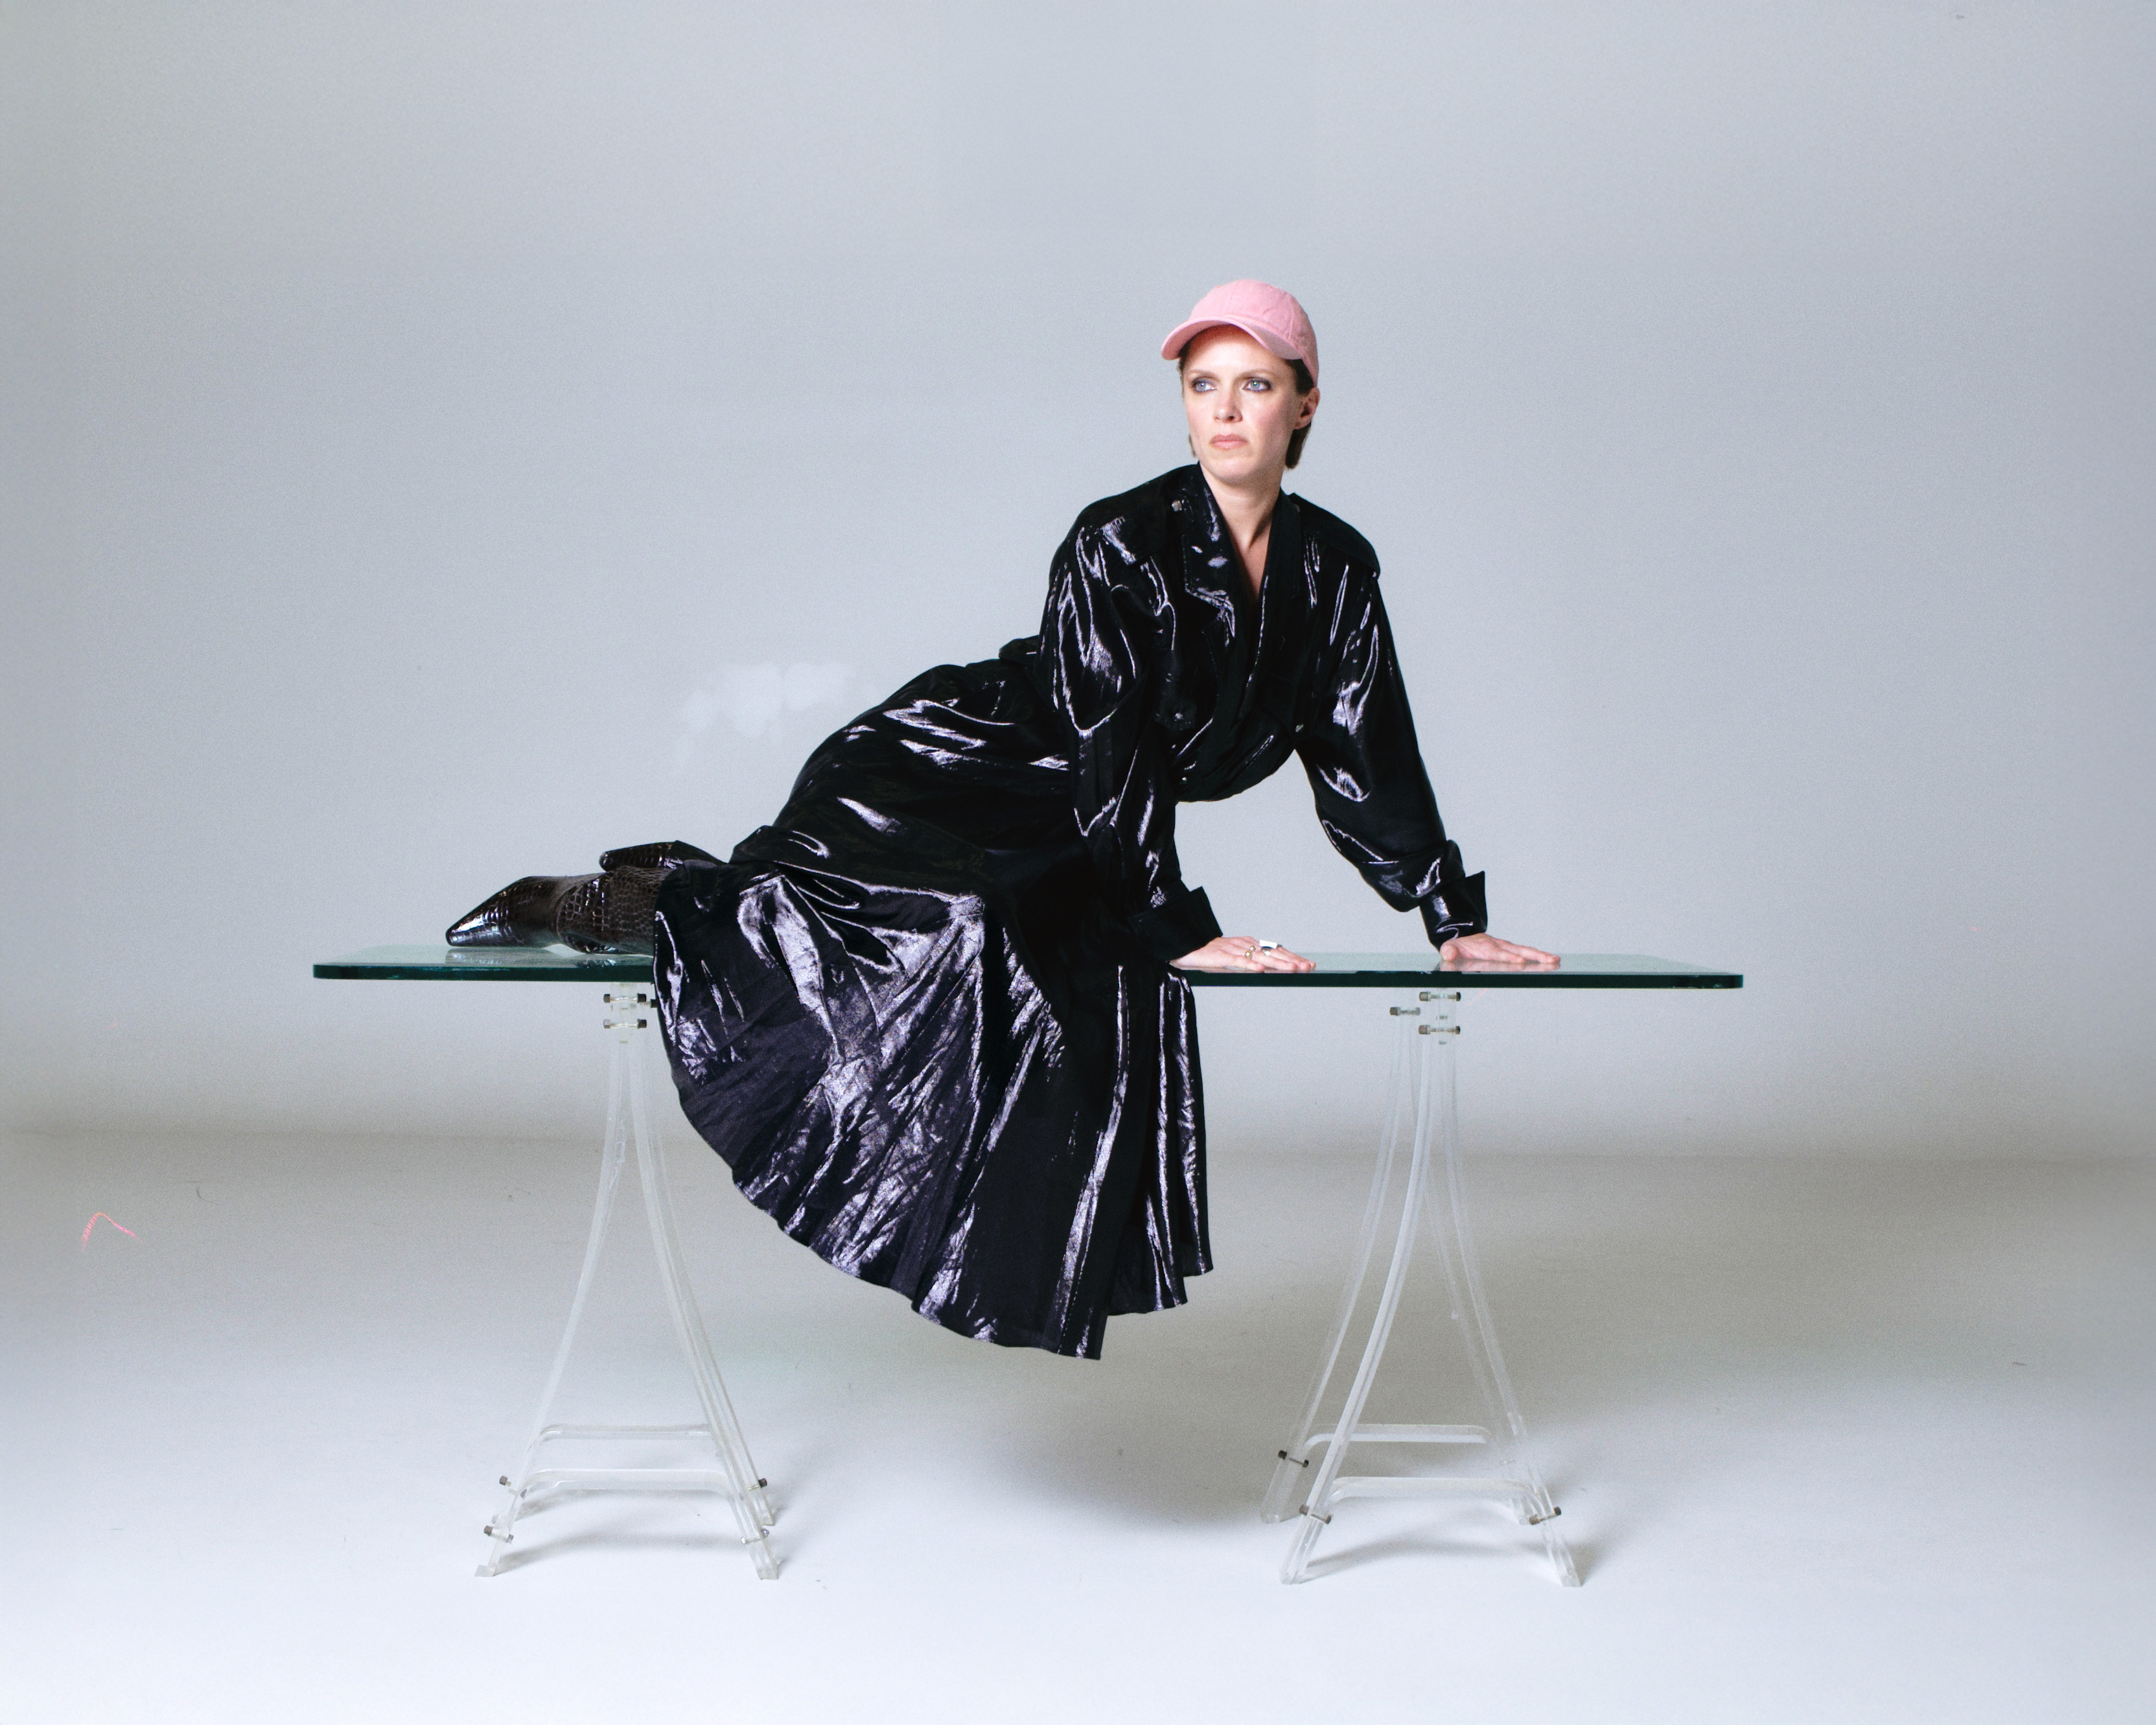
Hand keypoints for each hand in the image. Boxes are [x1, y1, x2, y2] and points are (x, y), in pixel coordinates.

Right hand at [1172, 935, 1316, 973]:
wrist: (1182, 945)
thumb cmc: (1207, 954)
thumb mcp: (1232, 958)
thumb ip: (1249, 963)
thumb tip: (1269, 972)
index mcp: (1249, 944)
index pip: (1275, 950)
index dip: (1293, 957)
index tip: (1309, 964)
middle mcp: (1244, 944)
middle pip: (1272, 952)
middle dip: (1292, 960)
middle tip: (1309, 967)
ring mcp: (1233, 949)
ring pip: (1259, 957)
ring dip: (1277, 963)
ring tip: (1293, 969)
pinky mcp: (1220, 956)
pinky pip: (1238, 961)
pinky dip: (1250, 966)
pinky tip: (1261, 971)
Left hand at [1438, 933, 1559, 971]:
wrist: (1462, 935)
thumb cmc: (1458, 945)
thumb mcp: (1449, 947)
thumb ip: (1449, 951)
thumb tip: (1450, 953)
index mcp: (1486, 948)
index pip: (1499, 953)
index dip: (1509, 957)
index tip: (1519, 960)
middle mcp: (1499, 946)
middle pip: (1519, 951)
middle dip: (1534, 956)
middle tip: (1549, 960)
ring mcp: (1506, 947)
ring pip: (1526, 951)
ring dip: (1541, 956)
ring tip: (1555, 960)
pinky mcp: (1510, 949)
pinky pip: (1526, 952)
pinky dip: (1538, 956)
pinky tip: (1551, 960)